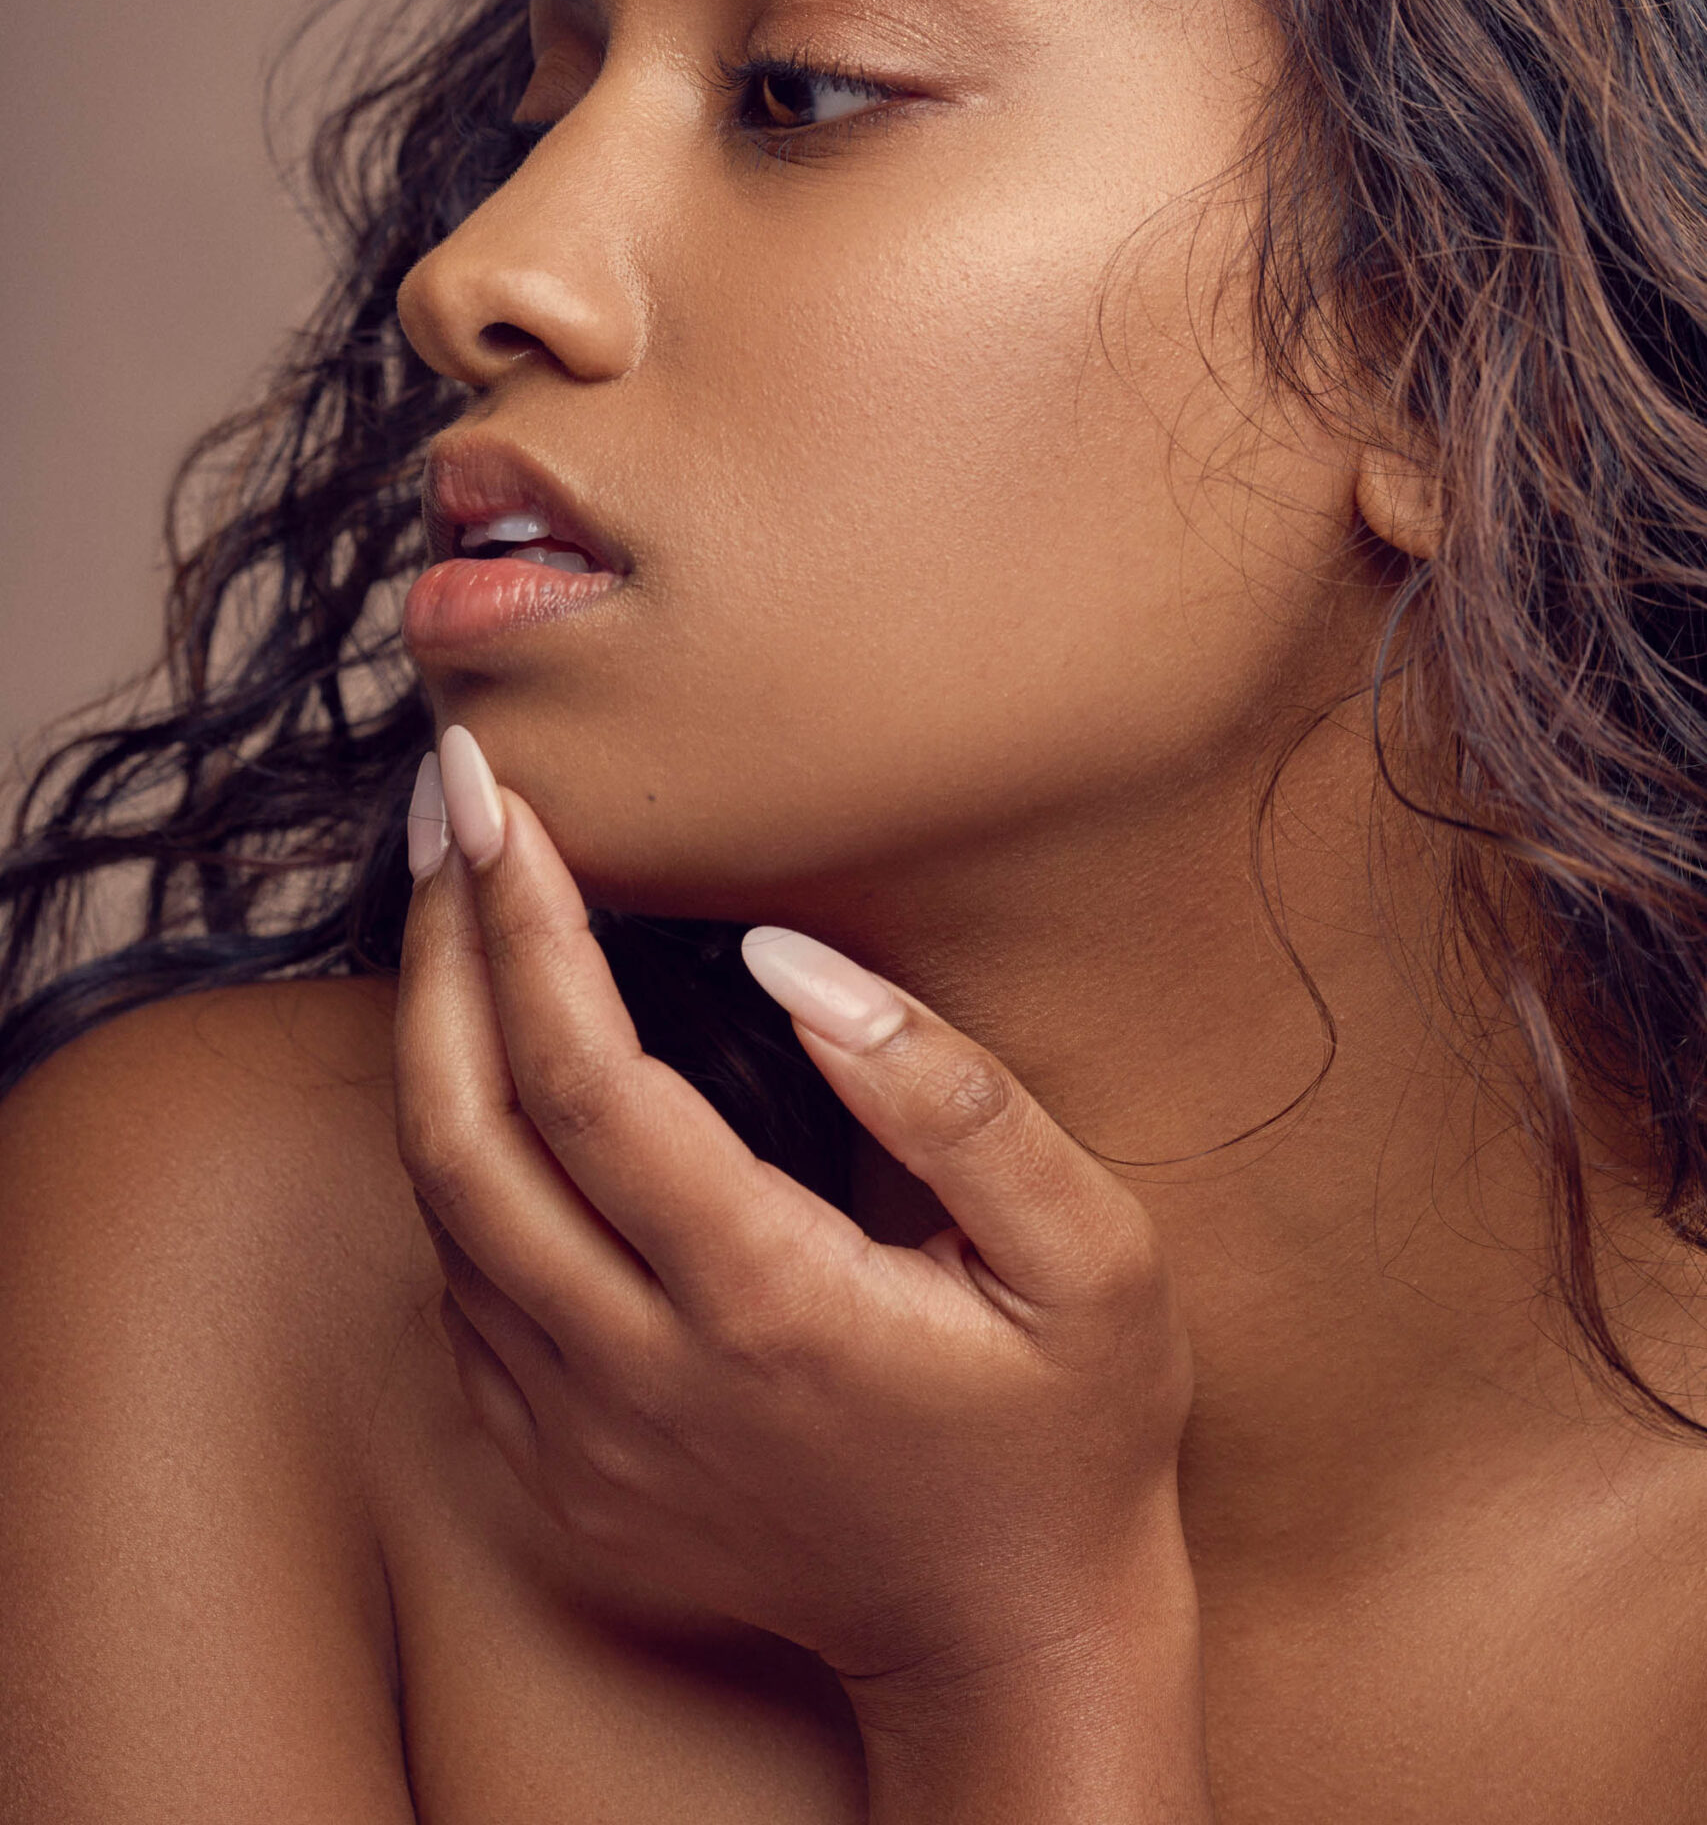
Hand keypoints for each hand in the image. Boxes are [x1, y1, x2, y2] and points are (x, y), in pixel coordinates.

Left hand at [394, 726, 1199, 1710]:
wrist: (1009, 1643)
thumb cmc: (1069, 1432)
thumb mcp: (1087, 1252)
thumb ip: (952, 1093)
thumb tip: (790, 956)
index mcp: (768, 1306)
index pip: (588, 1082)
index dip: (526, 925)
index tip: (500, 801)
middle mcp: (640, 1383)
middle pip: (464, 1138)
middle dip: (438, 954)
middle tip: (449, 815)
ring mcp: (582, 1445)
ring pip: (442, 1214)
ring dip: (433, 1044)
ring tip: (459, 906)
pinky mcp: (558, 1478)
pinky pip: (464, 1292)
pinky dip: (460, 1159)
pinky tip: (497, 1065)